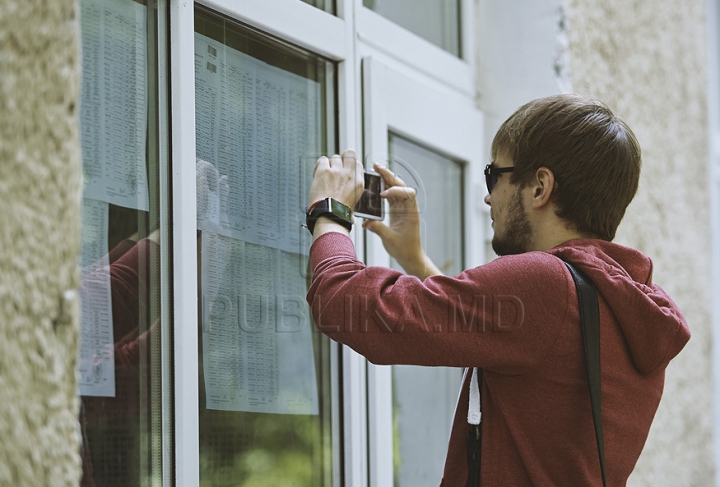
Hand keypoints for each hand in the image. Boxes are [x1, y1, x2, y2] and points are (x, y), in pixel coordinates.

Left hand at [308, 149, 363, 209]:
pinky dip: (319, 165)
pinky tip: (318, 174)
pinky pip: (322, 160)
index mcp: (358, 182)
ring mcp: (337, 171)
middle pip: (348, 154)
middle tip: (335, 168)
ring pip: (334, 157)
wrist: (329, 216)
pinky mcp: (324, 171)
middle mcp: (349, 174)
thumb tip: (350, 202)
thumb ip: (352, 195)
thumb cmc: (339, 213)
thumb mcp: (353, 204)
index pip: (357, 163)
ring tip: (325, 175)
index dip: (350, 165)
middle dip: (342, 159)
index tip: (344, 170)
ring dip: (329, 164)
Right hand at [363, 163, 441, 278]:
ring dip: (386, 179)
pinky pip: (391, 195)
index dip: (396, 190)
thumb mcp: (389, 239)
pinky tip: (376, 183)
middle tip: (376, 167)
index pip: (407, 193)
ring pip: (396, 188)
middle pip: (401, 186)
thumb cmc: (405, 249)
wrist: (411, 256)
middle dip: (389, 176)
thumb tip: (365, 222)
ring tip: (375, 170)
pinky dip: (384, 188)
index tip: (383, 195)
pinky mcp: (398, 210)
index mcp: (411, 212)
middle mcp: (408, 207)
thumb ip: (377, 229)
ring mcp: (403, 208)